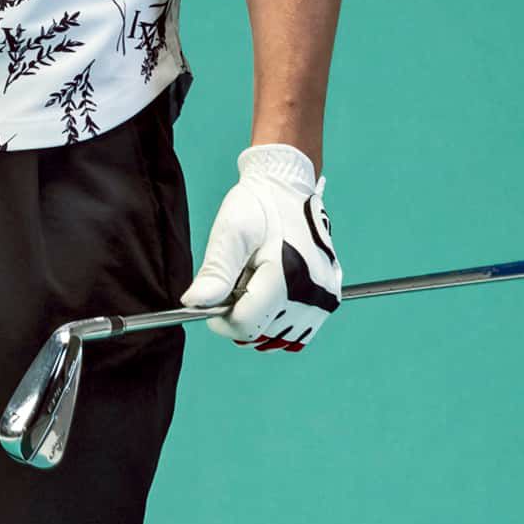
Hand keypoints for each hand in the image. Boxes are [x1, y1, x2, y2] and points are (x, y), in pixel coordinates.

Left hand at [178, 143, 341, 350]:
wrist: (288, 187)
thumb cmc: (258, 205)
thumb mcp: (231, 231)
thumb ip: (216, 272)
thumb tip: (193, 304)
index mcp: (287, 276)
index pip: (246, 326)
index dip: (222, 318)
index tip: (215, 297)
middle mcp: (312, 294)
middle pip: (261, 333)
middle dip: (241, 313)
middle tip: (240, 278)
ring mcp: (324, 299)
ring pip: (279, 337)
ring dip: (260, 319)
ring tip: (257, 281)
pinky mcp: (330, 299)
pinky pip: (298, 332)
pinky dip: (279, 322)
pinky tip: (271, 293)